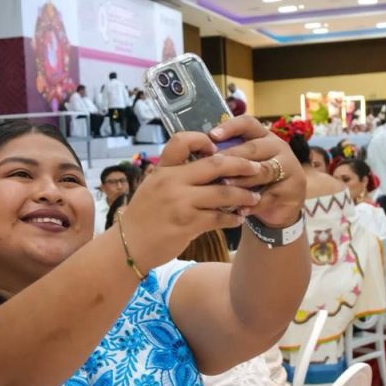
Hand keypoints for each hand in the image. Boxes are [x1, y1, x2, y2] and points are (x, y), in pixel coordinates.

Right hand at [120, 131, 262, 268]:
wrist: (129, 246)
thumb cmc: (143, 217)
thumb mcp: (152, 187)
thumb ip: (175, 175)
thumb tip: (206, 166)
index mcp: (162, 170)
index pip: (182, 141)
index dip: (204, 139)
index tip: (217, 148)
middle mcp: (171, 182)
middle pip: (215, 164)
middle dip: (241, 165)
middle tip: (257, 169)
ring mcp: (180, 203)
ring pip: (223, 193)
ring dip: (244, 195)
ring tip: (254, 198)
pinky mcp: (187, 224)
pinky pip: (219, 218)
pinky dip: (233, 218)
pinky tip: (238, 218)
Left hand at [210, 116, 305, 227]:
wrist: (281, 206)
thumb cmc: (254, 182)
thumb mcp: (242, 166)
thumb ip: (227, 158)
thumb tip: (197, 156)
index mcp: (263, 136)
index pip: (248, 124)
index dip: (230, 127)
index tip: (211, 135)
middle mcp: (278, 147)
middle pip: (253, 148)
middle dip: (231, 157)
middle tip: (212, 164)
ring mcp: (289, 167)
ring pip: (263, 171)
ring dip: (242, 179)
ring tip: (224, 185)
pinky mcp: (293, 188)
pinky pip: (270, 195)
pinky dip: (253, 204)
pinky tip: (239, 210)